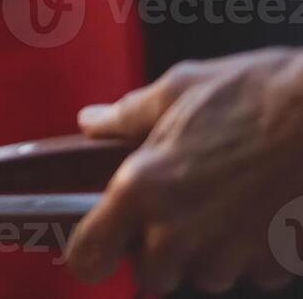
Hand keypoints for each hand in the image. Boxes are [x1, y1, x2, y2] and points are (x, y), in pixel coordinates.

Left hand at [68, 49, 302, 292]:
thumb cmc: (260, 94)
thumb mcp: (179, 89)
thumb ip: (126, 116)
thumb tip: (94, 122)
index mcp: (143, 189)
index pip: (90, 256)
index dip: (90, 253)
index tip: (98, 242)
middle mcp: (180, 231)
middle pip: (150, 273)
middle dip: (156, 248)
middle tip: (173, 204)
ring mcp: (229, 253)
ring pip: (202, 274)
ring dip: (205, 249)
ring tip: (222, 198)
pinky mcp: (273, 263)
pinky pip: (249, 272)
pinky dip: (251, 251)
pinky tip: (257, 209)